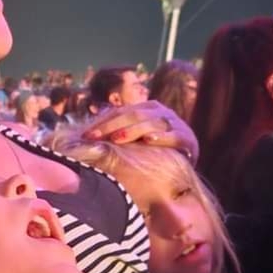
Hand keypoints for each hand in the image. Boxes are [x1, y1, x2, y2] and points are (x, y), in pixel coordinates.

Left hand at [83, 101, 198, 161]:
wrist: (185, 163)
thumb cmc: (155, 152)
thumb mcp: (136, 141)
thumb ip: (118, 135)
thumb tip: (85, 138)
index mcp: (146, 109)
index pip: (120, 112)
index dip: (102, 122)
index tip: (84, 135)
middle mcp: (160, 112)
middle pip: (133, 115)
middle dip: (111, 126)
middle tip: (94, 137)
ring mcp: (175, 124)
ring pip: (152, 123)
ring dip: (133, 130)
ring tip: (117, 138)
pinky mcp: (187, 139)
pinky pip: (175, 136)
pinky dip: (162, 137)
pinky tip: (149, 140)